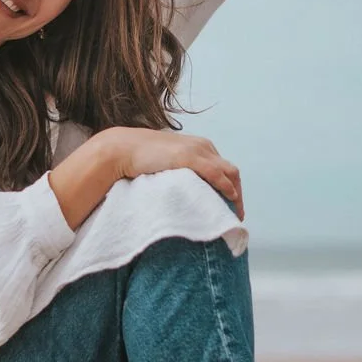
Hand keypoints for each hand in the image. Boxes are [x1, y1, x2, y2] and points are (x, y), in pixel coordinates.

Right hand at [102, 128, 243, 220]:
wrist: (124, 149)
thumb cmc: (142, 158)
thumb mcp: (169, 164)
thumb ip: (182, 173)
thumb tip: (187, 192)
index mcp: (200, 147)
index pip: (225, 168)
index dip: (232, 188)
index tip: (231, 206)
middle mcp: (203, 147)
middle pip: (231, 172)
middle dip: (237, 193)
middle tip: (236, 214)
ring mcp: (197, 151)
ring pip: (229, 173)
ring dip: (236, 194)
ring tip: (234, 213)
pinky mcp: (189, 157)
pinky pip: (215, 173)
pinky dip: (225, 186)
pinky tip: (229, 198)